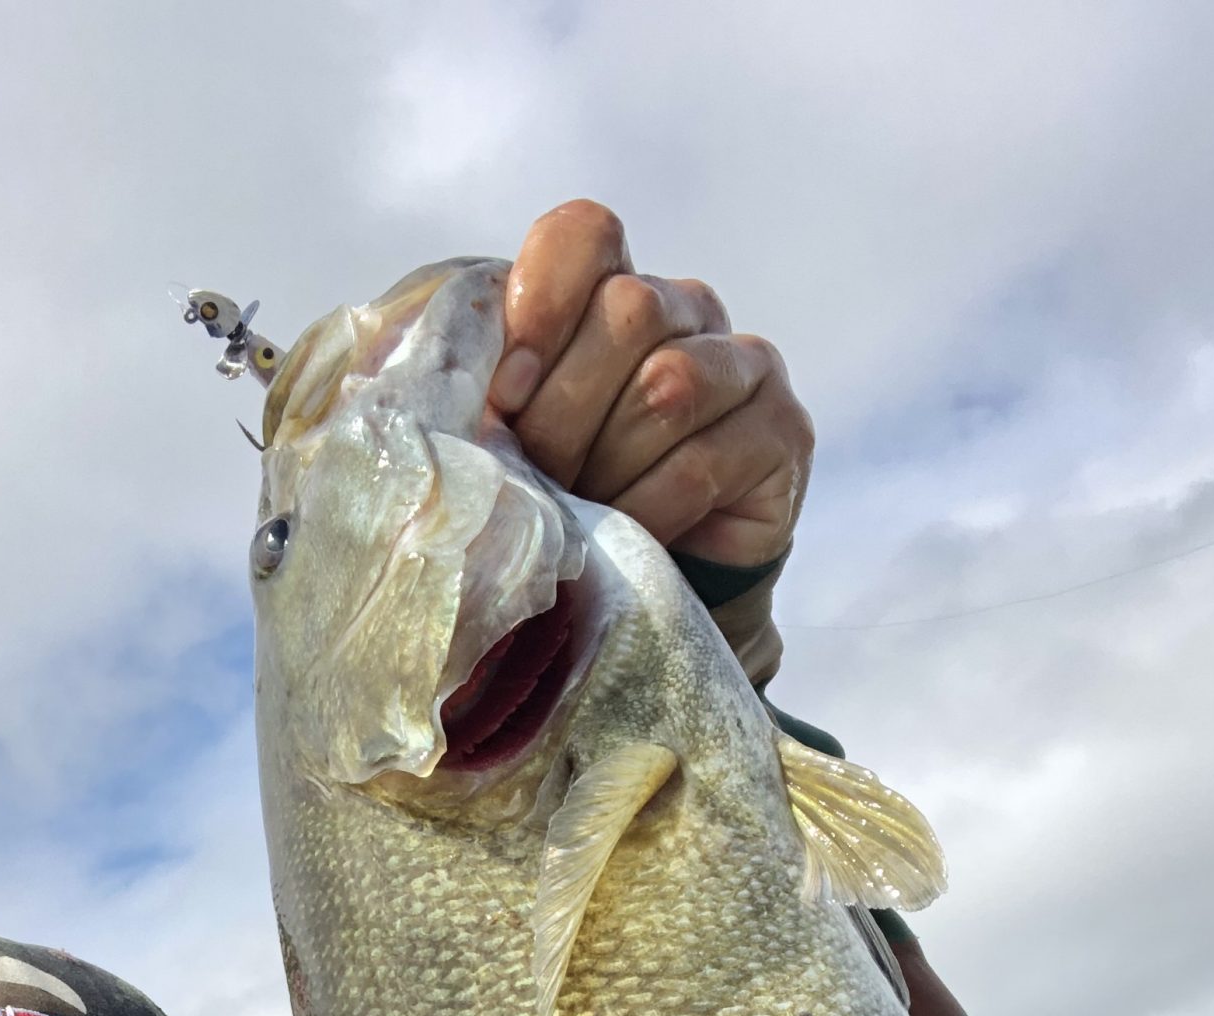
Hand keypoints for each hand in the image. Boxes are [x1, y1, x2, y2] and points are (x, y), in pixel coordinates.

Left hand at [489, 199, 812, 576]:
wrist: (664, 583)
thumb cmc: (577, 503)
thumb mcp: (515, 440)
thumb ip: (485, 396)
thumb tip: (428, 390)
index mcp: (614, 290)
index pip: (586, 234)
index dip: (541, 299)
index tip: (504, 393)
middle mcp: (688, 310)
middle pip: (627, 311)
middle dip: (562, 413)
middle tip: (537, 477)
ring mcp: (744, 366)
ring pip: (667, 386)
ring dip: (606, 466)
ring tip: (583, 511)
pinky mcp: (784, 431)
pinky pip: (700, 463)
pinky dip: (646, 511)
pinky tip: (629, 535)